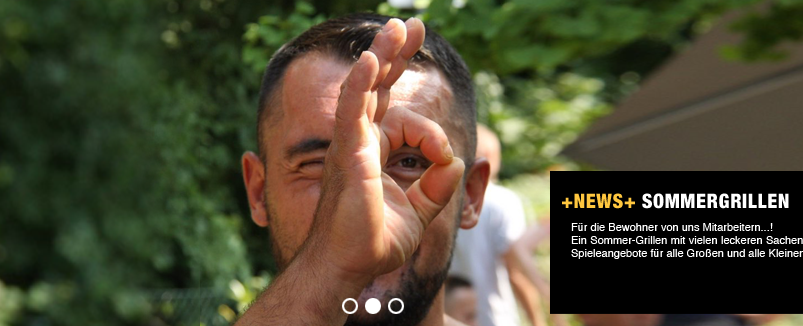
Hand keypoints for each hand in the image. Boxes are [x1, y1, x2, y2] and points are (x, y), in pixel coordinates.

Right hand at [303, 17, 464, 281]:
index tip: (442, 160)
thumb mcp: (421, 210)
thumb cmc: (374, 241)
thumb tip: (454, 157)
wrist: (350, 264)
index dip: (432, 135)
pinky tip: (370, 59)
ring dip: (383, 55)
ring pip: (367, 88)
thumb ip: (440, 182)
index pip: (405, 121)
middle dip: (397, 54)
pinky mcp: (348, 152)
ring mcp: (351, 143)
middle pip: (379, 87)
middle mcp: (360, 141)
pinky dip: (361, 83)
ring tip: (398, 27)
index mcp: (374, 153)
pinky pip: (353, 110)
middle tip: (412, 26)